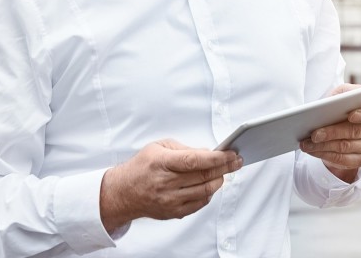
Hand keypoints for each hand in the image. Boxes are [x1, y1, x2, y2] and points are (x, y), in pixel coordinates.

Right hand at [99, 139, 242, 230]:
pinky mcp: (174, 212)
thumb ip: (184, 149)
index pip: (194, 161)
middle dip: (225, 167)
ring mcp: (170, 200)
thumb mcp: (159, 146)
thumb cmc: (142, 166)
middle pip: (203, 176)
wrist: (124, 192)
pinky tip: (211, 184)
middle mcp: (166, 183)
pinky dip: (209, 193)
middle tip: (236, 160)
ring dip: (219, 180)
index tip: (230, 153)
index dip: (215, 158)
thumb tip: (207, 153)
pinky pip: (200, 204)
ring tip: (224, 171)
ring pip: (205, 191)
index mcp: (162, 162)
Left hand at [299, 83, 360, 182]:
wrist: (341, 124)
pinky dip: (325, 155)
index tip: (350, 115)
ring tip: (307, 144)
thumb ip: (344, 93)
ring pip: (346, 148)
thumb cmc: (342, 105)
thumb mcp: (343, 94)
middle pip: (355, 132)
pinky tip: (313, 151)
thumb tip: (338, 99)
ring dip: (324, 146)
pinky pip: (343, 160)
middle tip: (314, 134)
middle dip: (332, 133)